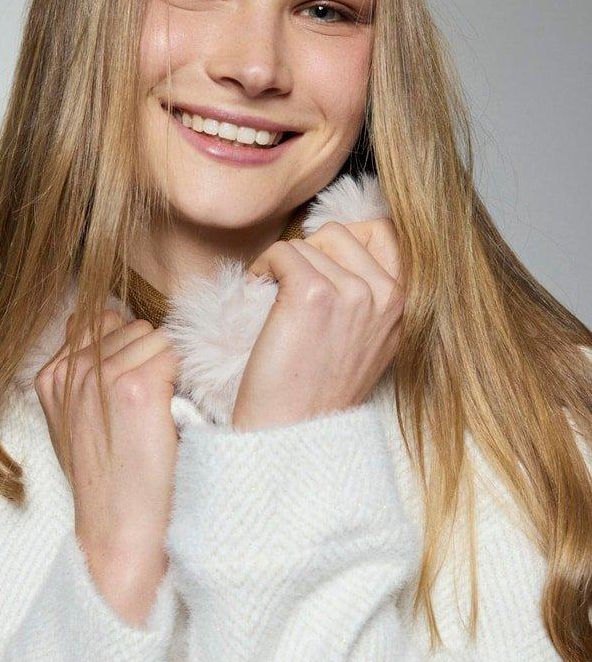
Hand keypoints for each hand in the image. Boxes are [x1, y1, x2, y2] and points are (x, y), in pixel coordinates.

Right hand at [34, 309, 181, 619]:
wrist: (119, 530)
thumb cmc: (108, 481)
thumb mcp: (77, 422)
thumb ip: (83, 374)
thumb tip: (102, 321)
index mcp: (50, 377)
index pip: (97, 320)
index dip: (125, 349)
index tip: (131, 388)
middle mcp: (71, 370)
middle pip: (130, 324)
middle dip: (146, 354)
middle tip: (146, 406)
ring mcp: (100, 376)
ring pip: (155, 336)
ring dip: (165, 365)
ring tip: (156, 413)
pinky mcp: (134, 387)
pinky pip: (173, 353)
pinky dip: (181, 379)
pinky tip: (170, 415)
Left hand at [231, 218, 404, 431]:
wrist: (294, 430)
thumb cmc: (318, 389)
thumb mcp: (366, 341)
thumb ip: (368, 297)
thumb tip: (342, 244)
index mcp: (404, 305)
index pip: (383, 231)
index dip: (340, 241)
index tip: (316, 265)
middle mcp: (386, 296)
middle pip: (337, 234)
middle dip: (307, 254)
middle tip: (287, 287)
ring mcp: (352, 294)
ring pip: (306, 244)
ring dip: (280, 267)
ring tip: (273, 302)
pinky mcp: (312, 294)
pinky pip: (281, 252)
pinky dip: (261, 268)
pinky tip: (257, 294)